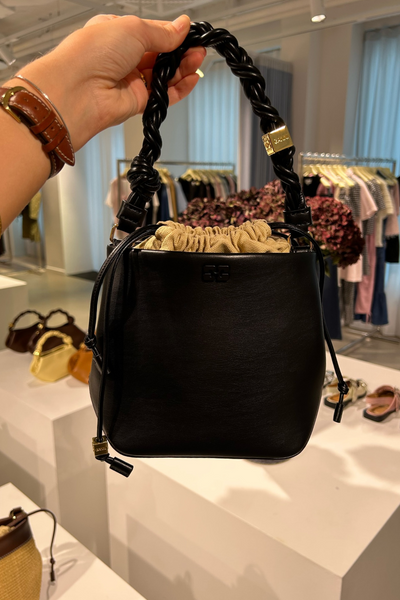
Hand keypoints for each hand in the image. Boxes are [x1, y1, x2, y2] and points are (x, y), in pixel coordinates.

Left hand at [12, 15, 204, 150]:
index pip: (151, 33)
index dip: (171, 34)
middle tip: (198, 50)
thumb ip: (161, 32)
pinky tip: (190, 81)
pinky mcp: (136, 102)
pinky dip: (178, 89)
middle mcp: (123, 58)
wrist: (77, 91)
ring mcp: (130, 81)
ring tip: (197, 62)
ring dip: (182, 69)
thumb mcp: (133, 29)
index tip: (189, 34)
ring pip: (163, 76)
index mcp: (117, 33)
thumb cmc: (91, 54)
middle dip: (180, 53)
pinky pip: (163, 96)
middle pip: (160, 55)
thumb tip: (181, 26)